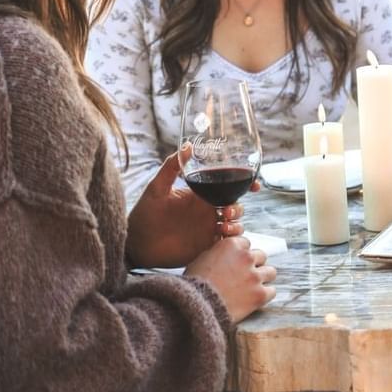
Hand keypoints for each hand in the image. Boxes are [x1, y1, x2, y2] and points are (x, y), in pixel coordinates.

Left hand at [126, 146, 246, 268]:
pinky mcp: (206, 245)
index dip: (244, 185)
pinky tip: (222, 236)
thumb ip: (171, 167)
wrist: (137, 243)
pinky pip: (227, 242)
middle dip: (239, 206)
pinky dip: (232, 238)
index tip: (254, 185)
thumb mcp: (157, 187)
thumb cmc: (144, 214)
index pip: (226, 187)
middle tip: (228, 210)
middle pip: (235, 205)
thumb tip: (187, 145)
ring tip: (223, 224)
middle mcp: (207, 211)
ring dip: (236, 223)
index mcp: (199, 195)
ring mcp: (208, 228)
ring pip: (235, 224)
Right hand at [185, 235, 276, 323]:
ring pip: (271, 272)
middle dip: (253, 265)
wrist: (195, 307)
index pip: (246, 243)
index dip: (240, 254)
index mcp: (232, 245)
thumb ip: (220, 252)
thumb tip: (228, 254)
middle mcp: (246, 257)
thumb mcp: (202, 258)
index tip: (235, 263)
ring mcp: (255, 276)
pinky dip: (264, 295)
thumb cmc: (194, 284)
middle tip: (243, 276)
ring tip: (250, 287)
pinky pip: (272, 291)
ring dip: (262, 278)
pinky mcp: (260, 294)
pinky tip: (254, 299)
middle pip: (261, 256)